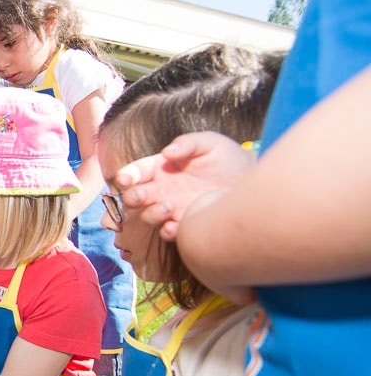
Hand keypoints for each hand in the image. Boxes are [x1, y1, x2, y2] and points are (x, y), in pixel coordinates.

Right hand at [112, 131, 253, 239]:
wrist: (250, 183)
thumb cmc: (228, 159)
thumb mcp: (210, 143)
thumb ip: (188, 143)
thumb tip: (167, 153)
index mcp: (162, 167)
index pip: (138, 171)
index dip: (127, 175)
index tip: (125, 179)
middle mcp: (162, 189)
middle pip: (136, 196)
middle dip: (133, 197)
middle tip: (142, 196)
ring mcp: (171, 208)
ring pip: (148, 216)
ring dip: (152, 213)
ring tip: (170, 205)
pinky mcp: (184, 224)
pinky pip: (168, 232)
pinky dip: (167, 231)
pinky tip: (176, 226)